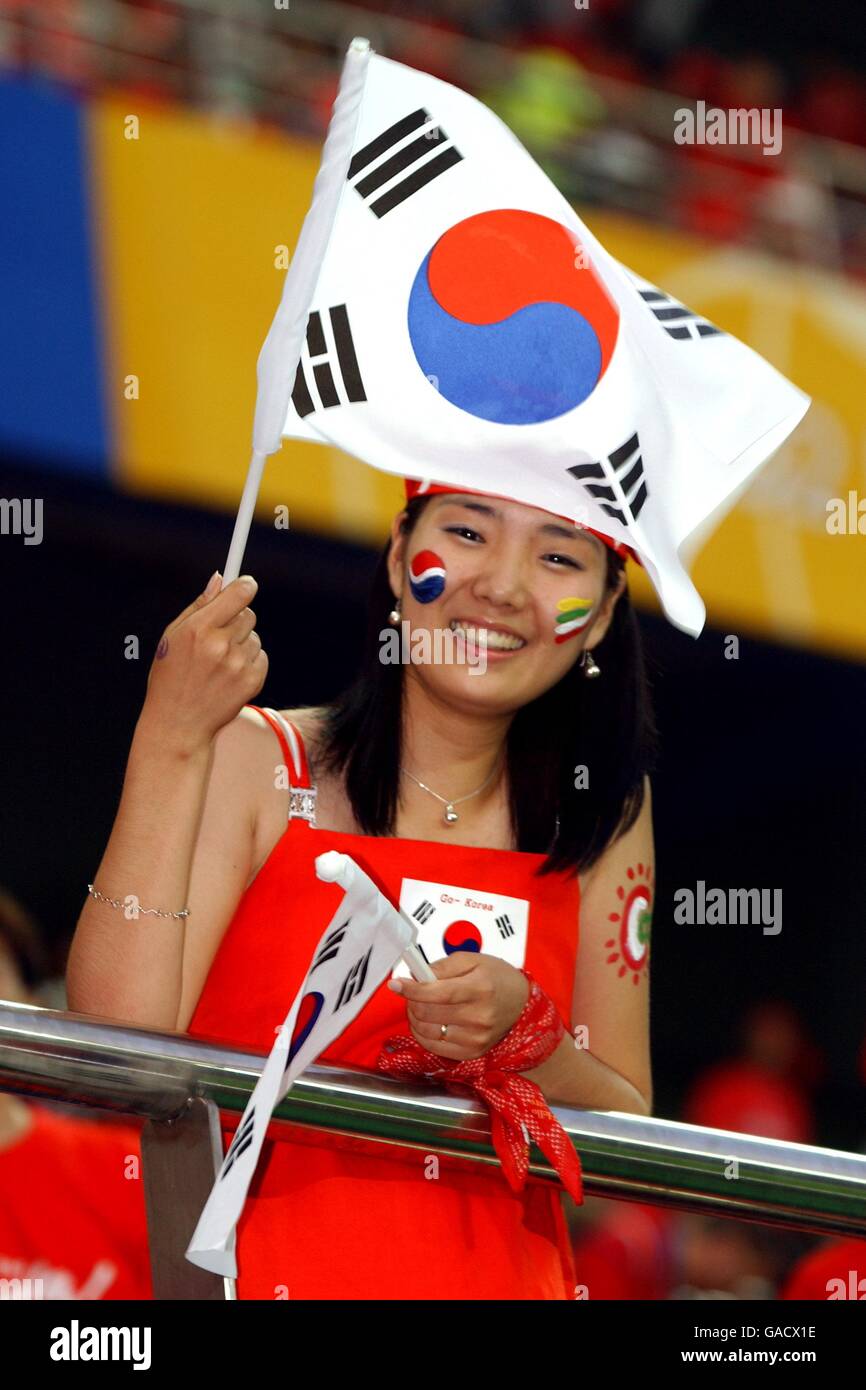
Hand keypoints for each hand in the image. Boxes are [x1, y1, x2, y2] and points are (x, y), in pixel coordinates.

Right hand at [138, 571, 267, 756]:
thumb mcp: (172, 638)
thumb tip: (220, 579)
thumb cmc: (170, 678)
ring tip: (219, 663)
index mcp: (197, 629)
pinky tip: (229, 676)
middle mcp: (220, 645)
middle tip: (220, 636)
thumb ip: (198, 606)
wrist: (178, 724)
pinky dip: (249, 663)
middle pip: (249, 614)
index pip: (237, 594)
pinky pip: (261, 657)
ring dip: (241, 645)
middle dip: (237, 620)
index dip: (245, 586)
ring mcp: (238, 665)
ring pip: (254, 637)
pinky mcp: (252, 681)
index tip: (247, 585)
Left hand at [388, 953, 529, 1060]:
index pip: (437, 992)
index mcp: (480, 988)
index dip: (412, 989)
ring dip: (415, 1017)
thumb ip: (442, 966)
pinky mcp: (471, 1052)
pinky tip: (427, 1022)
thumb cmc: (497, 979)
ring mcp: (475, 1038)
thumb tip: (416, 975)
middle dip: (412, 1001)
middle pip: (428, 1013)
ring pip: (427, 1031)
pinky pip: (434, 1047)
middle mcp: (479, 1017)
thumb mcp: (473, 960)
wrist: (521, 1004)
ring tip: (421, 1006)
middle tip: (414, 992)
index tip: (396, 984)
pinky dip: (422, 1034)